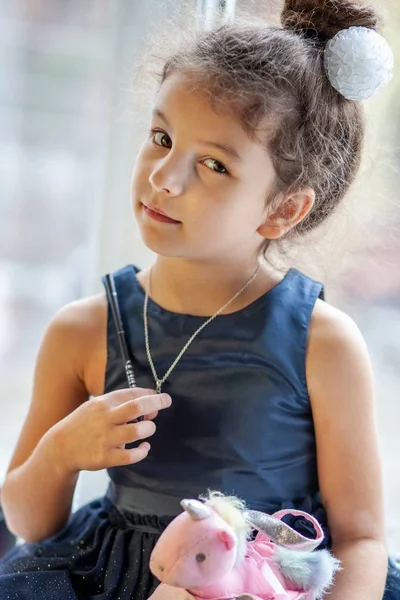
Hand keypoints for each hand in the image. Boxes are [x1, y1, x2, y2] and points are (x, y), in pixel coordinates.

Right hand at [49, 388, 170, 473]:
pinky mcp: (105, 457)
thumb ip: (119, 405)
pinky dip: (142, 451)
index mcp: (103, 403)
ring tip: (148, 429)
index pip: (131, 393)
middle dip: (155, 402)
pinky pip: (131, 456)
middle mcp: (105, 418)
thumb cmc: (84, 424)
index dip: (149, 393)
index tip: (159, 396)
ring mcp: (105, 438)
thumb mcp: (96, 407)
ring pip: (137, 431)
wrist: (60, 447)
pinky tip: (144, 448)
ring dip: (149, 429)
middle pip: (136, 407)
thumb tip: (148, 405)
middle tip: (166, 401)